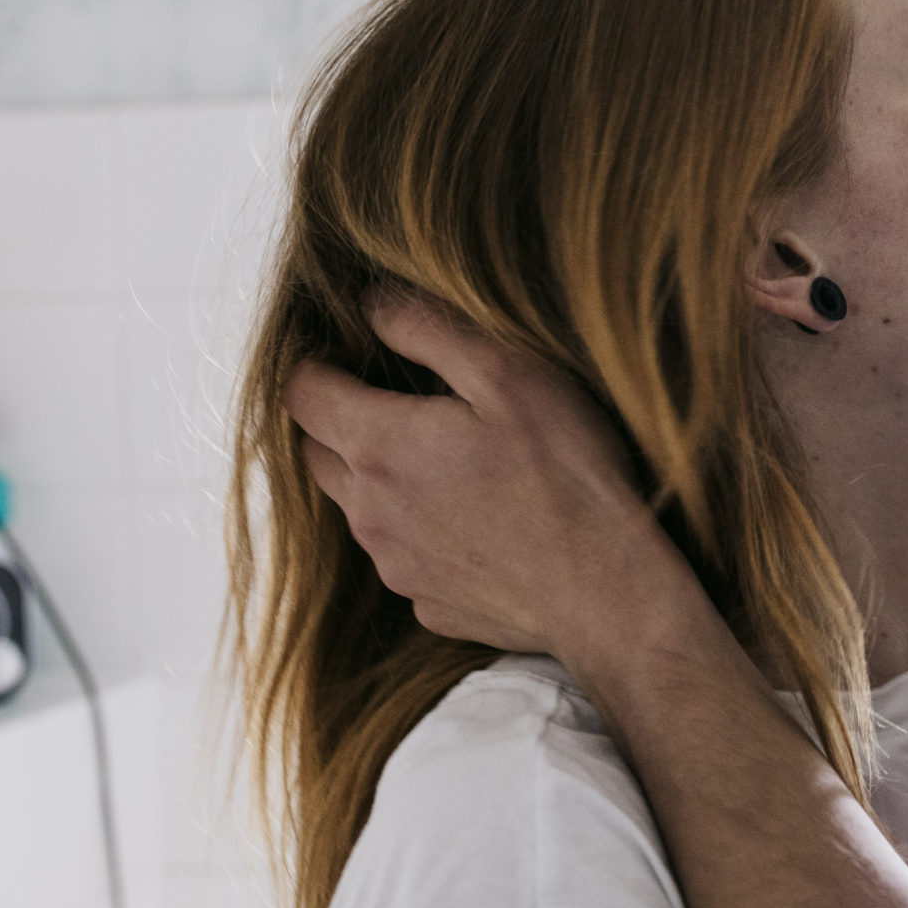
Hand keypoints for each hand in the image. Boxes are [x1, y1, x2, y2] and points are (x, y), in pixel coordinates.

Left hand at [282, 290, 698, 673]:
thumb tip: (372, 304)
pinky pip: (405, 556)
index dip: (320, 365)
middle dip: (343, 420)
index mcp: (378, 445)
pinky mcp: (429, 602)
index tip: (357, 353)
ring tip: (454, 462)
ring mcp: (395, 565)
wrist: (605, 590)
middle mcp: (369, 511)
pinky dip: (424, 532)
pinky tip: (482, 521)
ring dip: (384, 479)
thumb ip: (427, 328)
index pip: (301, 393)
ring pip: (360, 507)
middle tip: (405, 401)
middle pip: (317, 452)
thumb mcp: (507, 371)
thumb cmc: (566, 473)